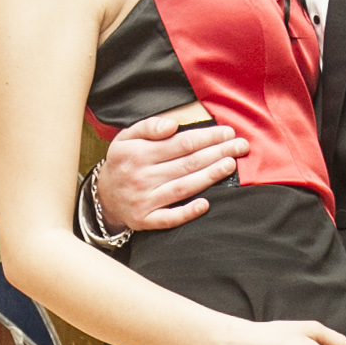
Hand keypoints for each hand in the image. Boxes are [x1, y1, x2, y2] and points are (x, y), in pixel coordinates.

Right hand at [94, 112, 247, 233]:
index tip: (228, 133)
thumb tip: (173, 125)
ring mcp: (145, 200)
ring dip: (209, 177)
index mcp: (139, 153)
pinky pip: (169, 218)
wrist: (104, 196)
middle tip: (241, 146)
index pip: (181, 143)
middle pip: (187, 163)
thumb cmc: (123, 162)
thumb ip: (149, 127)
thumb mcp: (126, 137)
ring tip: (231, 166)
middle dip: (217, 153)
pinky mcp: (146, 220)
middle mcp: (142, 176)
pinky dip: (187, 212)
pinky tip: (206, 204)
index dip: (207, 137)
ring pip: (183, 187)